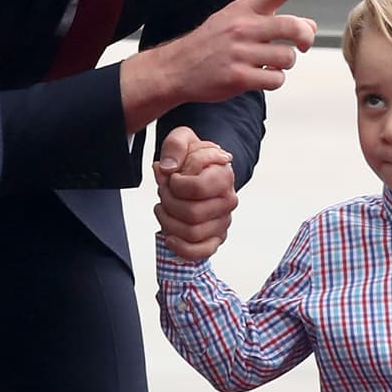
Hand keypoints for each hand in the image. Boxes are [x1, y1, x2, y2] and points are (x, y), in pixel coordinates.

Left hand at [154, 126, 236, 260]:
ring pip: (191, 233)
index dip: (176, 184)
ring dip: (168, 222)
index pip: (197, 188)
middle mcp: (228, 201)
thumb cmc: (192, 158)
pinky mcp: (215, 238)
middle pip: (192, 214)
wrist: (201, 171)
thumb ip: (175, 145)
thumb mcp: (182, 139)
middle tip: (164, 192)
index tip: (172, 177)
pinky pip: (200, 252)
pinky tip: (169, 236)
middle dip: (168, 203)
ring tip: (163, 208)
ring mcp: (222, 221)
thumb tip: (167, 169)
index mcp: (224, 176)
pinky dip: (181, 248)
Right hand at [158, 0, 324, 102]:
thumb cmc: (212, 43)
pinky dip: (274, 80)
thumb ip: (271, 21)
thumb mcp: (236, 21)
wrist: (178, 67)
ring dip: (285, 63)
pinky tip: (262, 77)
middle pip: (291, 27)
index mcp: (243, 9)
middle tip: (304, 44)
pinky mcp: (239, 77)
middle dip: (305, 37)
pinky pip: (275, 79)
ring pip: (287, 58)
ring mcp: (240, 53)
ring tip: (271, 64)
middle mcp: (243, 27)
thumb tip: (309, 25)